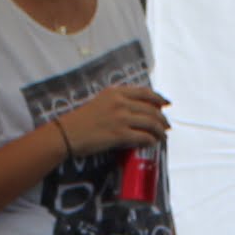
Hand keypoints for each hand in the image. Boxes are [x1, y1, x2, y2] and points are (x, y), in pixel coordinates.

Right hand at [54, 83, 168, 157]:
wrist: (67, 134)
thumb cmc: (80, 120)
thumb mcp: (100, 102)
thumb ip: (117, 102)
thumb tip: (135, 110)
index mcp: (116, 92)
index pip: (145, 93)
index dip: (159, 98)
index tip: (166, 104)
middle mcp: (120, 102)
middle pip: (151, 109)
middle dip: (162, 118)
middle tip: (166, 126)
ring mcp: (121, 118)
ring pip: (150, 123)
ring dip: (160, 130)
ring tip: (163, 136)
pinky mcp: (119, 134)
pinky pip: (143, 137)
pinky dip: (151, 140)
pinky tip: (153, 143)